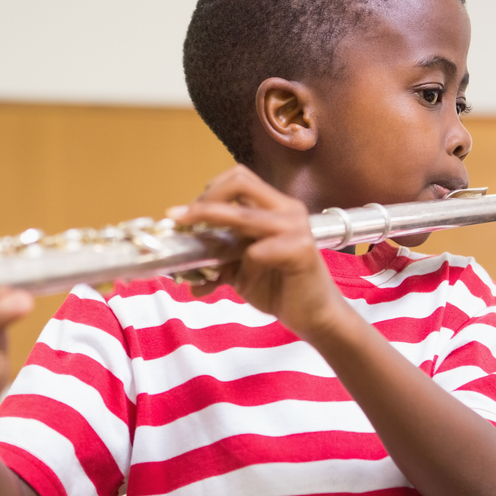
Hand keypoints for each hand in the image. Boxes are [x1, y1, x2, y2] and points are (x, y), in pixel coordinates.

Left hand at [169, 165, 348, 342]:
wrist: (315, 316)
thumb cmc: (280, 289)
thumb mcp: (241, 269)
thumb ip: (218, 258)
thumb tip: (180, 265)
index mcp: (274, 207)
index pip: (237, 178)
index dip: (208, 192)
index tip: (185, 216)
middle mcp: (287, 209)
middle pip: (238, 181)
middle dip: (204, 202)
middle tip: (182, 221)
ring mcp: (295, 226)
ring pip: (242, 215)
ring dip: (213, 231)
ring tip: (198, 253)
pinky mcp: (300, 250)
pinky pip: (255, 251)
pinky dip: (242, 269)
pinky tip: (242, 285)